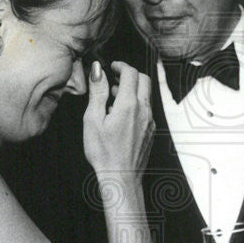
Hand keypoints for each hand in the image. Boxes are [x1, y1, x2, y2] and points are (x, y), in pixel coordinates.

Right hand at [83, 61, 154, 181]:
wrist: (120, 177)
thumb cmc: (104, 152)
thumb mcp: (93, 119)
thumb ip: (97, 92)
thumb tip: (97, 70)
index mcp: (129, 105)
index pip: (131, 73)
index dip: (121, 65)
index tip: (112, 66)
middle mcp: (144, 110)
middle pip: (144, 80)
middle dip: (130, 74)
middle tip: (114, 77)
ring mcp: (149, 121)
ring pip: (146, 95)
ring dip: (132, 89)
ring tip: (113, 97)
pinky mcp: (150, 130)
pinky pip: (146, 109)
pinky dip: (135, 103)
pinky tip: (121, 114)